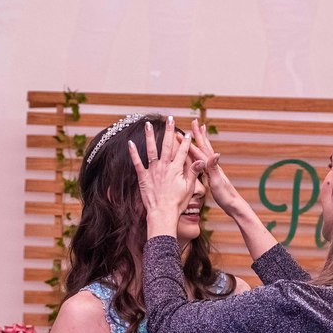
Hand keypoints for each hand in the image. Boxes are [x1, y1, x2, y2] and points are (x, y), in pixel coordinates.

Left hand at [129, 116, 195, 237]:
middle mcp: (165, 167)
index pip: (183, 151)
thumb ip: (194, 172)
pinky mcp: (143, 177)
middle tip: (169, 119)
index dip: (185, 142)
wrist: (163, 213)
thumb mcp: (189, 188)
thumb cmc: (177, 203)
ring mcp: (153, 171)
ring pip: (152, 149)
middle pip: (168, 145)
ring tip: (148, 124)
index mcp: (177, 169)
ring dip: (150, 136)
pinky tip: (130, 142)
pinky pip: (137, 162)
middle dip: (169, 131)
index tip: (186, 133)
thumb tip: (202, 160)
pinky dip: (133, 152)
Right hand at [187, 119, 246, 218]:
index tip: (180, 132)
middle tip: (195, 121)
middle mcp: (213, 165)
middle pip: (204, 146)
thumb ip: (214, 168)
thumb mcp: (217, 182)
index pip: (198, 151)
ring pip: (205, 151)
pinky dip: (201, 153)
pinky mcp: (213, 174)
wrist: (233, 205)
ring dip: (202, 140)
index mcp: (211, 166)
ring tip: (200, 130)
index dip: (189, 142)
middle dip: (199, 134)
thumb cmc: (225, 196)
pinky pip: (204, 160)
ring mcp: (214, 169)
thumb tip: (215, 153)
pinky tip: (199, 153)